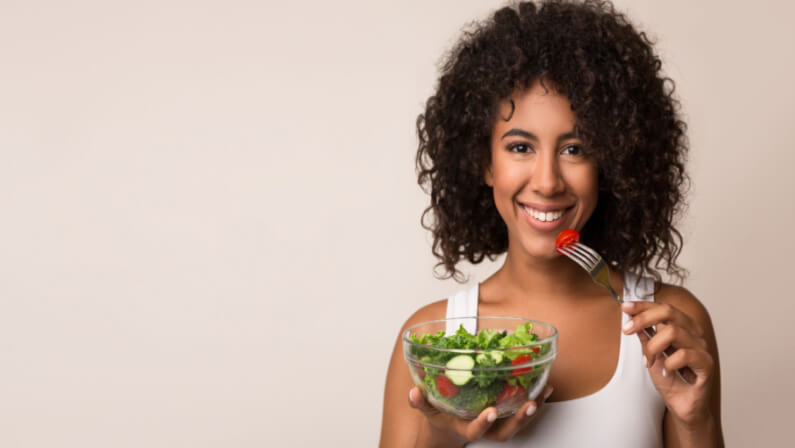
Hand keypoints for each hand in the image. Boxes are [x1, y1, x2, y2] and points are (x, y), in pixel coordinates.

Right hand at [408, 385, 552, 445]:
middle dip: (519, 420)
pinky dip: (537, 400)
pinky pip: (523, 410)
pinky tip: (546, 387)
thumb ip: (420, 402)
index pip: (475, 430)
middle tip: (529, 404)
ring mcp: (497, 424)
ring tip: (543, 393)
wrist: (450, 428)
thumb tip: (413, 393)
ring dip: (533, 409)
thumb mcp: (427, 411)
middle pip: (505, 431)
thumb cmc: (440, 417)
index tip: (491, 411)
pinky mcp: (506, 416)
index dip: (484, 423)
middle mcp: (485, 429)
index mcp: (465, 428)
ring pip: (517, 422)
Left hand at [621, 301, 714, 426]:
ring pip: (673, 332)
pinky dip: (669, 363)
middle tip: (626, 329)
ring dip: (653, 347)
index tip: (624, 307)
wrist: (682, 406)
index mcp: (682, 327)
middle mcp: (693, 334)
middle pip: (669, 312)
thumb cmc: (669, 380)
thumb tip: (631, 317)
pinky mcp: (706, 364)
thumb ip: (645, 336)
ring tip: (648, 362)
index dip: (643, 305)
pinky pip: (685, 354)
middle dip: (643, 318)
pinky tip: (666, 372)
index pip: (663, 308)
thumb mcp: (650, 354)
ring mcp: (701, 348)